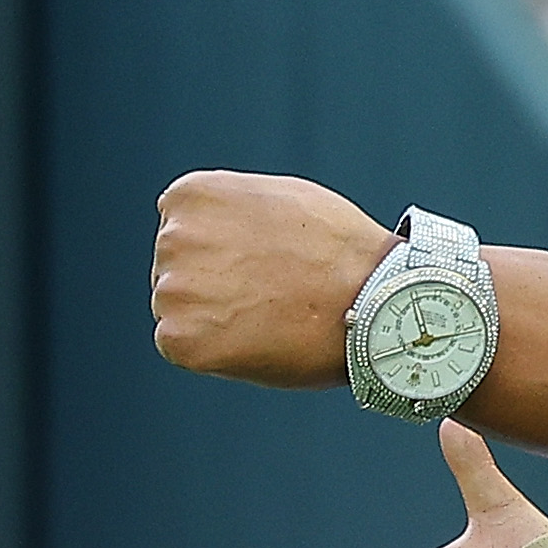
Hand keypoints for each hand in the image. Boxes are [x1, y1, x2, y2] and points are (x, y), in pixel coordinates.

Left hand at [153, 169, 396, 387]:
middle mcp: (172, 237)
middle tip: (269, 295)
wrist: (375, 300)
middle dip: (213, 284)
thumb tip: (218, 230)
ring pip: (179, 309)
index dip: (225, 251)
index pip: (185, 228)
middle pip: (178, 269)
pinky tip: (255, 341)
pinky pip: (181, 346)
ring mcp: (173, 289)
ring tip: (269, 317)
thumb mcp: (282, 198)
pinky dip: (213, 351)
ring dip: (212, 318)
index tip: (260, 265)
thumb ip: (236, 209)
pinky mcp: (179, 338)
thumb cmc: (341, 252)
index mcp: (192, 196)